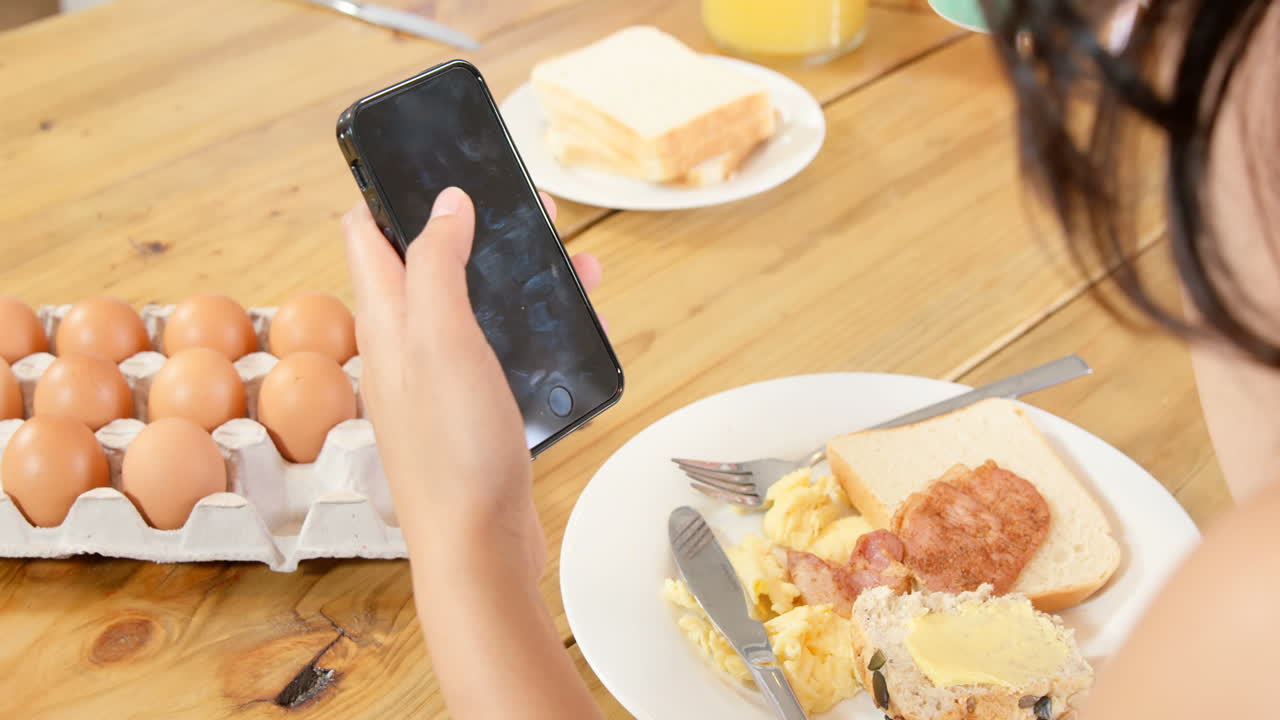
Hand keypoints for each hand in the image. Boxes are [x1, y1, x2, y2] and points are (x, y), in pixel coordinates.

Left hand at [342, 187, 601, 580]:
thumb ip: (437, 263)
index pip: (367, 235)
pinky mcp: (474, 412)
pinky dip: (534, 333)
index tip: (435, 165)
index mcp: (386, 318)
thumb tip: (445, 203)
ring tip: (575, 271)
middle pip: (432, 264)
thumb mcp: (442, 337)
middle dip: (477, 230)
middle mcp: (406, 345)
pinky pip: (502, 353)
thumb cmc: (452, 449)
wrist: (477, 546)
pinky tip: (572, 335)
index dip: (393, 193)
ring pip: (476, 307)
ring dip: (518, 281)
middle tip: (529, 213)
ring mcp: (440, 380)